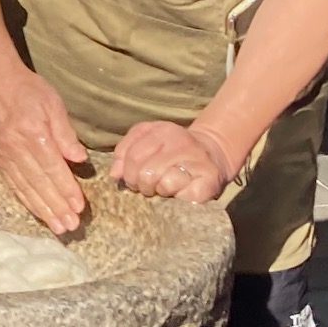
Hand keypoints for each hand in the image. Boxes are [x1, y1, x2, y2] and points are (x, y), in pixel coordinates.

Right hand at [0, 66, 89, 232]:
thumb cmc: (29, 91)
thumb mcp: (53, 104)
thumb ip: (65, 133)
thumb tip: (78, 159)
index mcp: (32, 133)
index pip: (52, 167)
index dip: (66, 189)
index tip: (79, 206)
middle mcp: (15, 148)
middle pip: (38, 183)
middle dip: (56, 206)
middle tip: (71, 226)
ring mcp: (3, 155)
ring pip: (25, 188)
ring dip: (43, 210)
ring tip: (58, 227)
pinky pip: (13, 184)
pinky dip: (27, 201)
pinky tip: (39, 212)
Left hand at [112, 122, 237, 202]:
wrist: (213, 157)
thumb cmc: (171, 153)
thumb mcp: (145, 143)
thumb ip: (125, 152)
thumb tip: (115, 174)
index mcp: (162, 130)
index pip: (131, 155)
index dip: (127, 172)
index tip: (132, 178)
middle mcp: (181, 141)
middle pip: (144, 172)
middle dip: (140, 185)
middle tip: (147, 187)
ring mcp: (197, 159)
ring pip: (162, 183)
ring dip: (159, 190)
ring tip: (165, 187)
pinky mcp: (210, 180)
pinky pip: (181, 193)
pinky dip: (177, 196)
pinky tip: (181, 191)